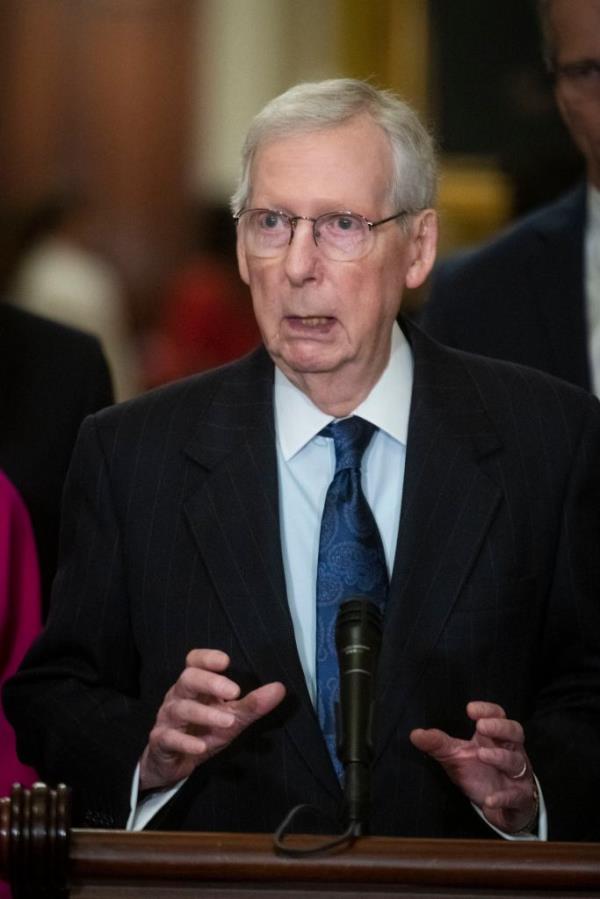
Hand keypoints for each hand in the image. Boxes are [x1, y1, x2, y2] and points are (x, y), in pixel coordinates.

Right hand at [140, 648, 285, 790]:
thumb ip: (252, 704)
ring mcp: (168, 718)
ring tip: (228, 721)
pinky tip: (201, 747)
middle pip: (188, 679)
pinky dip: (185, 742)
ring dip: (205, 714)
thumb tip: (280, 688)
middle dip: (210, 682)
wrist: (172, 764)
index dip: (207, 657)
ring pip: (181, 708)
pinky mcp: (160, 741)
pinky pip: (169, 737)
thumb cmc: (203, 732)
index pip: (194, 662)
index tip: (226, 661)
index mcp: (195, 686)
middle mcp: (179, 696)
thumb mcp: (231, 719)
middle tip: (234, 692)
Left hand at [410, 701, 536, 833]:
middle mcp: (511, 751)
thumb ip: (438, 744)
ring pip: (516, 761)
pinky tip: (490, 800)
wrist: (500, 807)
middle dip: (500, 727)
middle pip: (515, 731)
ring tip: (482, 755)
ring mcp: (517, 774)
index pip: (498, 715)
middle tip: (481, 726)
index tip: (470, 709)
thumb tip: (414, 734)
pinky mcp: (520, 798)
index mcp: (494, 737)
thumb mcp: (456, 757)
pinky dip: (503, 798)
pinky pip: (515, 796)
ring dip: (500, 756)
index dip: (488, 710)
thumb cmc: (479, 773)